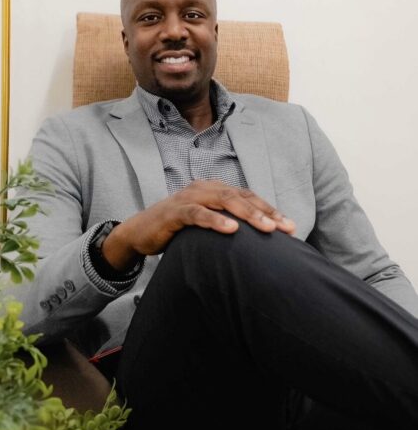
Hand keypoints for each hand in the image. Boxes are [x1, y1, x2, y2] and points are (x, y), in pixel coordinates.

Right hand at [102, 180, 295, 270]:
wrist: (139, 232)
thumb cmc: (176, 230)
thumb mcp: (205, 224)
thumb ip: (225, 224)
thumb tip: (255, 240)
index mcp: (213, 190)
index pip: (246, 196)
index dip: (269, 209)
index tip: (289, 226)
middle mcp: (203, 189)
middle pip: (239, 196)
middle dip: (264, 212)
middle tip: (285, 228)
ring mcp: (188, 198)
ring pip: (222, 201)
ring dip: (247, 214)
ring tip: (267, 228)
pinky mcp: (174, 212)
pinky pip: (197, 214)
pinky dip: (214, 220)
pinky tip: (231, 229)